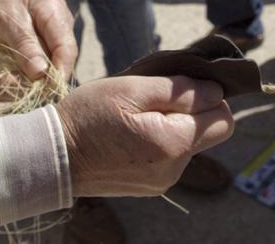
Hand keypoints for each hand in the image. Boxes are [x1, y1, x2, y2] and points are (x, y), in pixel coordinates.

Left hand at [0, 0, 77, 80]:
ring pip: (42, 71)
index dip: (59, 72)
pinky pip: (30, 72)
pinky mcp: (35, 51)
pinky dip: (15, 81)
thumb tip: (41, 73)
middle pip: (56, 63)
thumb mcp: (7, 21)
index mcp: (55, 13)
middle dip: (32, 80)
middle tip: (3, 85)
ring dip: (19, 84)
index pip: (67, 48)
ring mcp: (47, 41)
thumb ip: (25, 46)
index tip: (43, 90)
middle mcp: (56, 29)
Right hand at [56, 76, 234, 196]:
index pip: (223, 120)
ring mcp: (163, 181)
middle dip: (193, 112)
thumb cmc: (88, 116)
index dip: (208, 98)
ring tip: (137, 115)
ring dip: (173, 126)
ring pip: (189, 144)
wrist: (52, 155)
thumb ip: (179, 90)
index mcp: (173, 144)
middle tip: (157, 99)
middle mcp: (174, 169)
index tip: (182, 87)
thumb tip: (216, 92)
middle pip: (209, 133)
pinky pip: (170, 158)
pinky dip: (159, 141)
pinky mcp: (150, 185)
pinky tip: (132, 132)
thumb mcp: (131, 90)